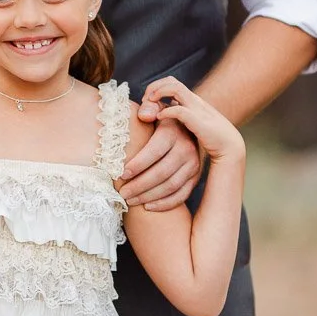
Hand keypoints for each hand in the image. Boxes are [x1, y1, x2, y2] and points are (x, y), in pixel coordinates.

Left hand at [119, 78, 203, 209]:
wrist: (188, 127)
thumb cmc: (162, 120)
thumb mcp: (156, 108)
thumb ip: (148, 108)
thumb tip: (144, 115)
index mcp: (173, 132)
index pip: (154, 152)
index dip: (137, 165)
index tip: (121, 175)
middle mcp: (187, 149)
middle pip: (162, 173)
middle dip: (139, 186)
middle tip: (122, 193)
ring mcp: (194, 165)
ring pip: (171, 186)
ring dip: (149, 197)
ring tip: (130, 200)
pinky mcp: (195, 177)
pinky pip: (182, 195)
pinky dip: (165, 204)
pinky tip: (148, 207)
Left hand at [144, 76, 244, 165]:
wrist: (231, 148)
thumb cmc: (210, 139)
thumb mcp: (191, 126)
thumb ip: (178, 121)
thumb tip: (157, 120)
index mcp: (192, 101)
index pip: (172, 82)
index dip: (156, 87)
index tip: (147, 102)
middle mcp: (194, 101)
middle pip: (172, 81)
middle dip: (154, 87)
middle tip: (145, 101)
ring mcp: (197, 109)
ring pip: (175, 88)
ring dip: (158, 93)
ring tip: (149, 105)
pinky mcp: (199, 122)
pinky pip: (180, 110)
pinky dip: (167, 111)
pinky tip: (160, 119)